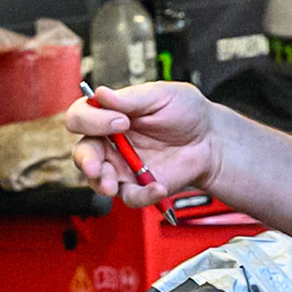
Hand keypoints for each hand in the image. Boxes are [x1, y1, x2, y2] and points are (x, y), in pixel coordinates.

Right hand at [63, 81, 216, 205]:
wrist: (210, 138)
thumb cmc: (185, 112)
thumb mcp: (160, 95)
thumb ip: (130, 98)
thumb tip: (100, 94)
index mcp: (109, 116)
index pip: (81, 117)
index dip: (92, 120)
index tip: (121, 121)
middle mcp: (110, 143)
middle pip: (82, 153)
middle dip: (85, 159)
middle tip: (96, 164)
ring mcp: (123, 167)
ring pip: (97, 180)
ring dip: (100, 183)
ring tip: (111, 184)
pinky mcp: (139, 186)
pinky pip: (130, 197)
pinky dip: (142, 195)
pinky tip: (156, 186)